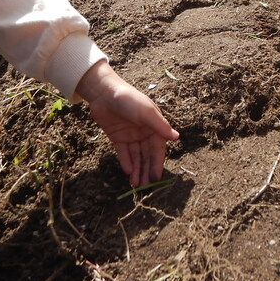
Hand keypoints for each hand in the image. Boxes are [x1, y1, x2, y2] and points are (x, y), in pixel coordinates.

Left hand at [75, 61, 179, 187]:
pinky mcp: (118, 137)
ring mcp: (131, 136)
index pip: (157, 149)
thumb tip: (176, 137)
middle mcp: (144, 133)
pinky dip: (126, 161)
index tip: (156, 179)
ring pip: (136, 156)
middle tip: (144, 187)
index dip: (157, 164)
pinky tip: (128, 171)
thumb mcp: (145, 111)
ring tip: (136, 185)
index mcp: (154, 127)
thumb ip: (159, 125)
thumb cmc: (128, 99)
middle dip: (146, 171)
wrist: (104, 93)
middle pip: (147, 156)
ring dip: (136, 170)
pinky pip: (123, 153)